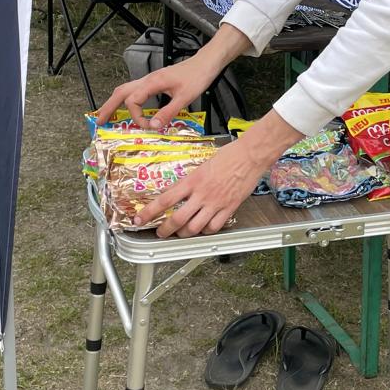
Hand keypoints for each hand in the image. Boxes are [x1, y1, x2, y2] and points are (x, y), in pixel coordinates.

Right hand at [94, 55, 216, 130]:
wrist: (206, 62)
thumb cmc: (198, 76)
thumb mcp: (185, 97)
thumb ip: (169, 112)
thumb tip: (154, 126)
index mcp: (152, 82)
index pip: (133, 101)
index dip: (137, 117)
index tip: (149, 127)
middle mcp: (148, 79)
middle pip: (121, 92)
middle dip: (108, 106)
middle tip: (99, 120)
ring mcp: (150, 79)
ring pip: (126, 89)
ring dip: (115, 102)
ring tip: (108, 115)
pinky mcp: (156, 81)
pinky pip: (136, 90)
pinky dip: (127, 99)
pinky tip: (130, 107)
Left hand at [134, 111, 302, 237]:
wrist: (250, 156)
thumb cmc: (228, 156)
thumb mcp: (201, 166)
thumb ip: (189, 181)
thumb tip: (175, 191)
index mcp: (192, 180)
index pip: (165, 199)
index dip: (150, 211)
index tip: (139, 218)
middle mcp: (202, 194)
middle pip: (177, 219)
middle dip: (165, 230)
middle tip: (160, 233)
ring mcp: (216, 203)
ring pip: (194, 227)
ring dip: (184, 234)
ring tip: (181, 233)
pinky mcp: (229, 208)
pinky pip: (214, 227)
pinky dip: (205, 231)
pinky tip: (203, 228)